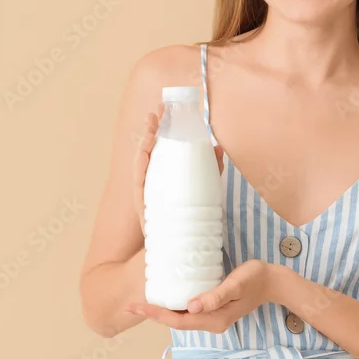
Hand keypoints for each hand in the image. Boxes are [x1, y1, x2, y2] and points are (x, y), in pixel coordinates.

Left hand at [125, 260, 275, 332]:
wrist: (273, 282)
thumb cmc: (255, 279)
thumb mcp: (236, 284)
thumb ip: (215, 296)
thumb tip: (190, 306)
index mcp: (214, 319)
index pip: (178, 320)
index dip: (156, 314)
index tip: (136, 306)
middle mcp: (211, 322)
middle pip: (175, 322)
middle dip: (152, 314)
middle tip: (129, 305)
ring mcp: (213, 318)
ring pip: (181, 318)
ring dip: (161, 311)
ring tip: (141, 302)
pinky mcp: (214, 310)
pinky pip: (188, 312)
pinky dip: (173, 307)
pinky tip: (165, 298)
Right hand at [133, 104, 224, 233]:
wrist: (177, 250)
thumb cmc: (188, 219)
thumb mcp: (205, 190)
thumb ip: (212, 169)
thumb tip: (219, 148)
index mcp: (166, 176)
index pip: (164, 148)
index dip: (163, 128)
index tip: (167, 109)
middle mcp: (154, 181)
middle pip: (151, 151)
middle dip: (152, 130)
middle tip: (158, 111)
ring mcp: (147, 191)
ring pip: (143, 162)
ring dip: (145, 142)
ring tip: (151, 124)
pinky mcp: (143, 203)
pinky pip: (140, 181)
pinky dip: (141, 164)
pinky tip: (145, 150)